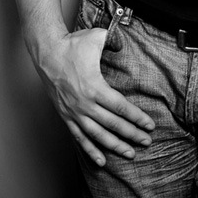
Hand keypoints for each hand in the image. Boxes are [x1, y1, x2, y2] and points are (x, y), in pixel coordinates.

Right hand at [36, 28, 154, 165]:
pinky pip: (79, 137)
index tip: (150, 125)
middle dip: (132, 135)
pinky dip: (90, 150)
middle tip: (147, 142)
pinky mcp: (66, 116)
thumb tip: (126, 43)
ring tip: (130, 154)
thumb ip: (115, 40)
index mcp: (95, 87)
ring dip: (115, 146)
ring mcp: (74, 112)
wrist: (47, 53)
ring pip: (98, 135)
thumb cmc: (72, 45)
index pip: (121, 108)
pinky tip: (101, 161)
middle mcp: (85, 104)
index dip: (137, 118)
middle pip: (113, 124)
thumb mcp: (97, 37)